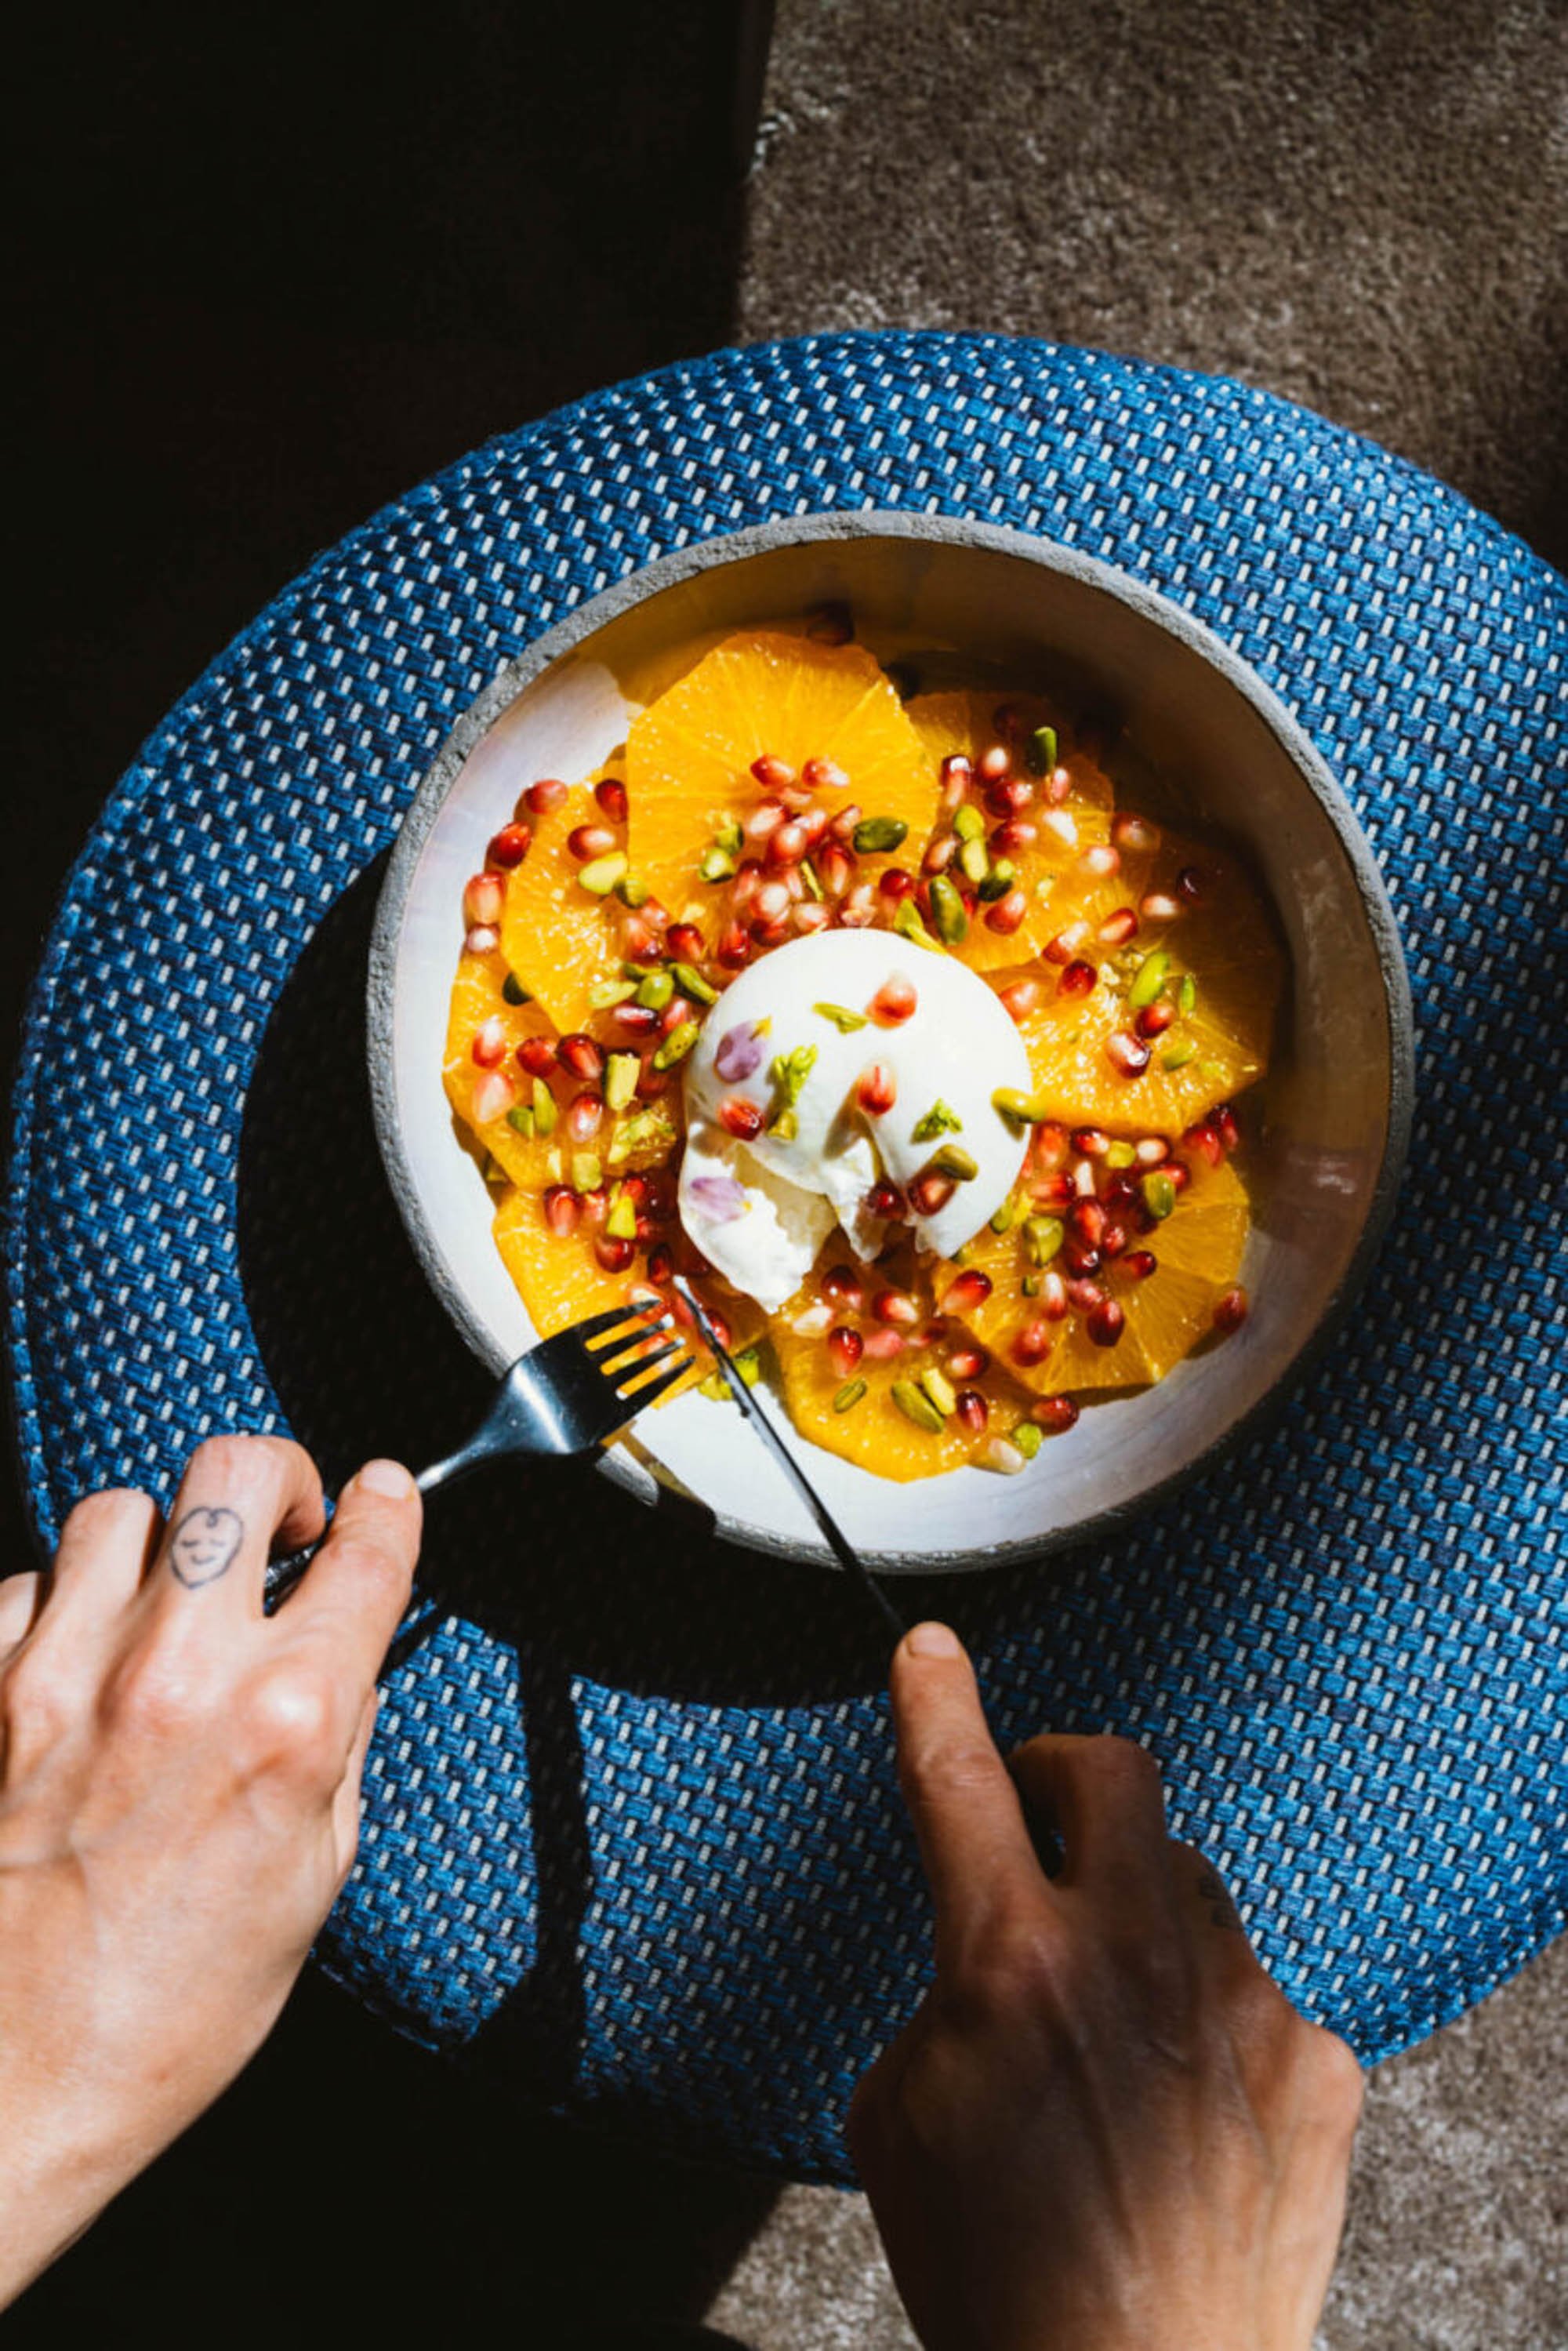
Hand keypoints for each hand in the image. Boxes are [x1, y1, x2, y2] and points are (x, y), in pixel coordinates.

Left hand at [0, 1437, 419, 2302]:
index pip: (368, 1551)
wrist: (12, 2086)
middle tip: (282, 1521)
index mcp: (284, 1725)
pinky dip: (61, 1605)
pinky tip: (82, 1659)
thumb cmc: (163, 2014)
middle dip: (276, 1478)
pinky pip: (26, 1584)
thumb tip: (344, 1660)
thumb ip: (334, 1745)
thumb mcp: (310, 1879)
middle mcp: (177, 1676)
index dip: (390, 1506)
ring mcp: (66, 1675)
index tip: (384, 1497)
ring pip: (121, 1509)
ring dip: (161, 1541)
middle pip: (236, 1471)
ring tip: (169, 1595)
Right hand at [850, 1623, 1362, 2350]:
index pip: (959, 1782)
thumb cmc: (1003, 2277)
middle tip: (1039, 1811)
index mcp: (1011, 1966)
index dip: (938, 1698)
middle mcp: (1136, 1959)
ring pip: (1184, 1887)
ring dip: (1138, 1919)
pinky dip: (1208, 2021)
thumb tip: (991, 1951)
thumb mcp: (899, 2117)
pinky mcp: (1315, 2060)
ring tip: (1115, 2035)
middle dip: (1062, 1768)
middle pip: (1114, 1771)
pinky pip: (1249, 1988)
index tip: (931, 1651)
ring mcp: (1242, 2005)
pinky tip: (1183, 2106)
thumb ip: (945, 1993)